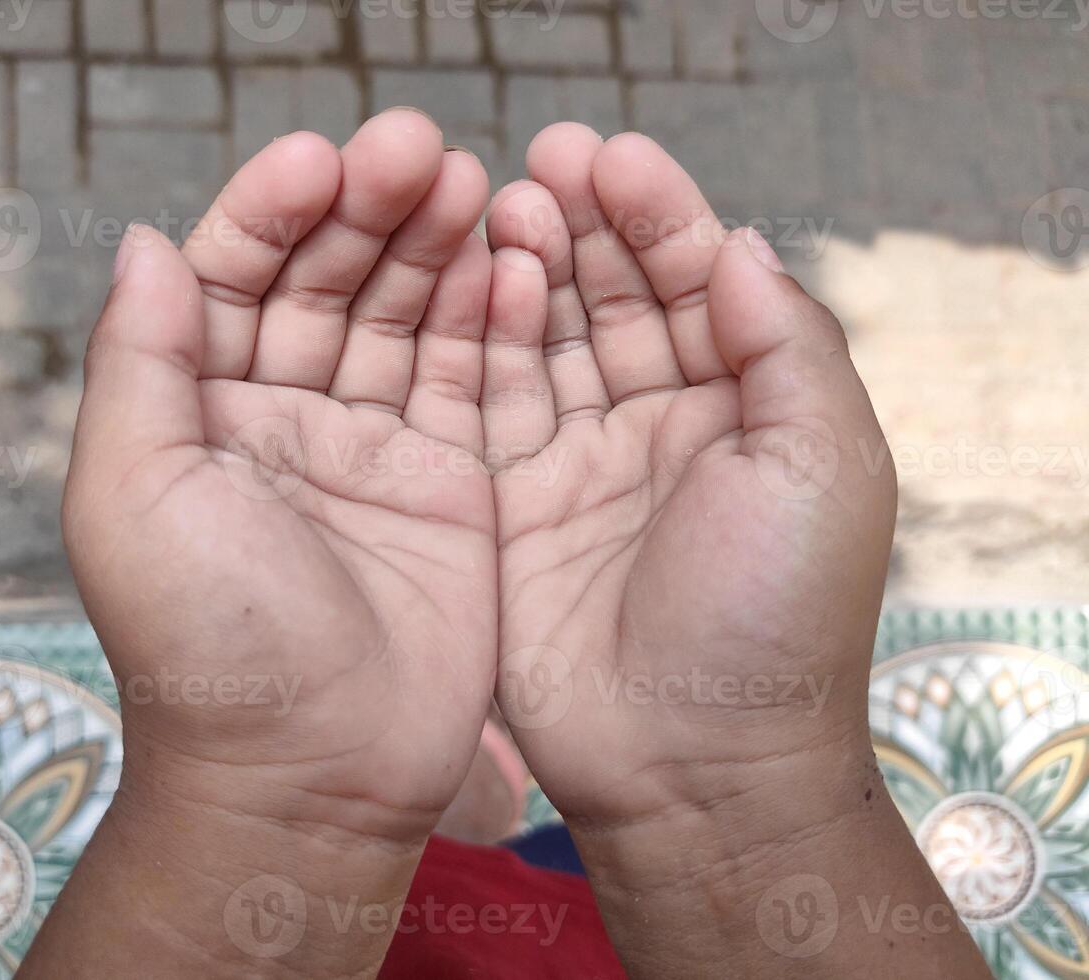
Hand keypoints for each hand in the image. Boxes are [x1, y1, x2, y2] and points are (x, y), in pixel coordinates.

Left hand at [34, 110, 495, 976]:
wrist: (314, 772)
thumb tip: (149, 242)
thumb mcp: (133, 496)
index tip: (324, 158)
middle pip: (327, 279)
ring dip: (433, 243)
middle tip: (421, 147)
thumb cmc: (210, 647)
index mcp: (200, 412)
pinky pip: (469, 377)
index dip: (274, 208)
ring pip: (403, 315)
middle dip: (369, 208)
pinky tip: (505, 256)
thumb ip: (137, 364)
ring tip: (470, 180)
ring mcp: (372, 445)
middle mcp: (285, 416)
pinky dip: (487, 314)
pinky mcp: (450, 480)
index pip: (234, 274)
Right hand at [481, 124, 989, 976]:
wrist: (693, 763)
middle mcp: (662, 425)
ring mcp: (582, 462)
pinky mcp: (515, 502)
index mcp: (746, 409)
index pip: (698, 281)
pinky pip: (495, 401)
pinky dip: (485, 339)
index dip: (660, 213)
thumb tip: (742, 243)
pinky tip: (479, 282)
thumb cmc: (775, 617)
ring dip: (528, 264)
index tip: (614, 154)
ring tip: (502, 202)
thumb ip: (786, 344)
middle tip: (544, 161)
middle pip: (616, 295)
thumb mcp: (823, 465)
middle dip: (585, 223)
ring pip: (549, 335)